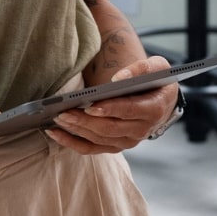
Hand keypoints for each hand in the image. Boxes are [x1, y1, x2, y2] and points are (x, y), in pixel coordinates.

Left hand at [49, 56, 174, 154]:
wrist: (161, 100)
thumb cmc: (156, 81)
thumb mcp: (157, 67)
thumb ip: (140, 68)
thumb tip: (118, 78)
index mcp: (154, 109)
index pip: (129, 111)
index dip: (109, 109)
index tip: (89, 106)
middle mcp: (142, 130)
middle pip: (109, 128)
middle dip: (84, 121)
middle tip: (63, 112)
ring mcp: (128, 141)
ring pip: (99, 139)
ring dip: (76, 130)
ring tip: (57, 119)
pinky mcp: (115, 146)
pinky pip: (92, 148)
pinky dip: (72, 143)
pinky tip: (55, 133)